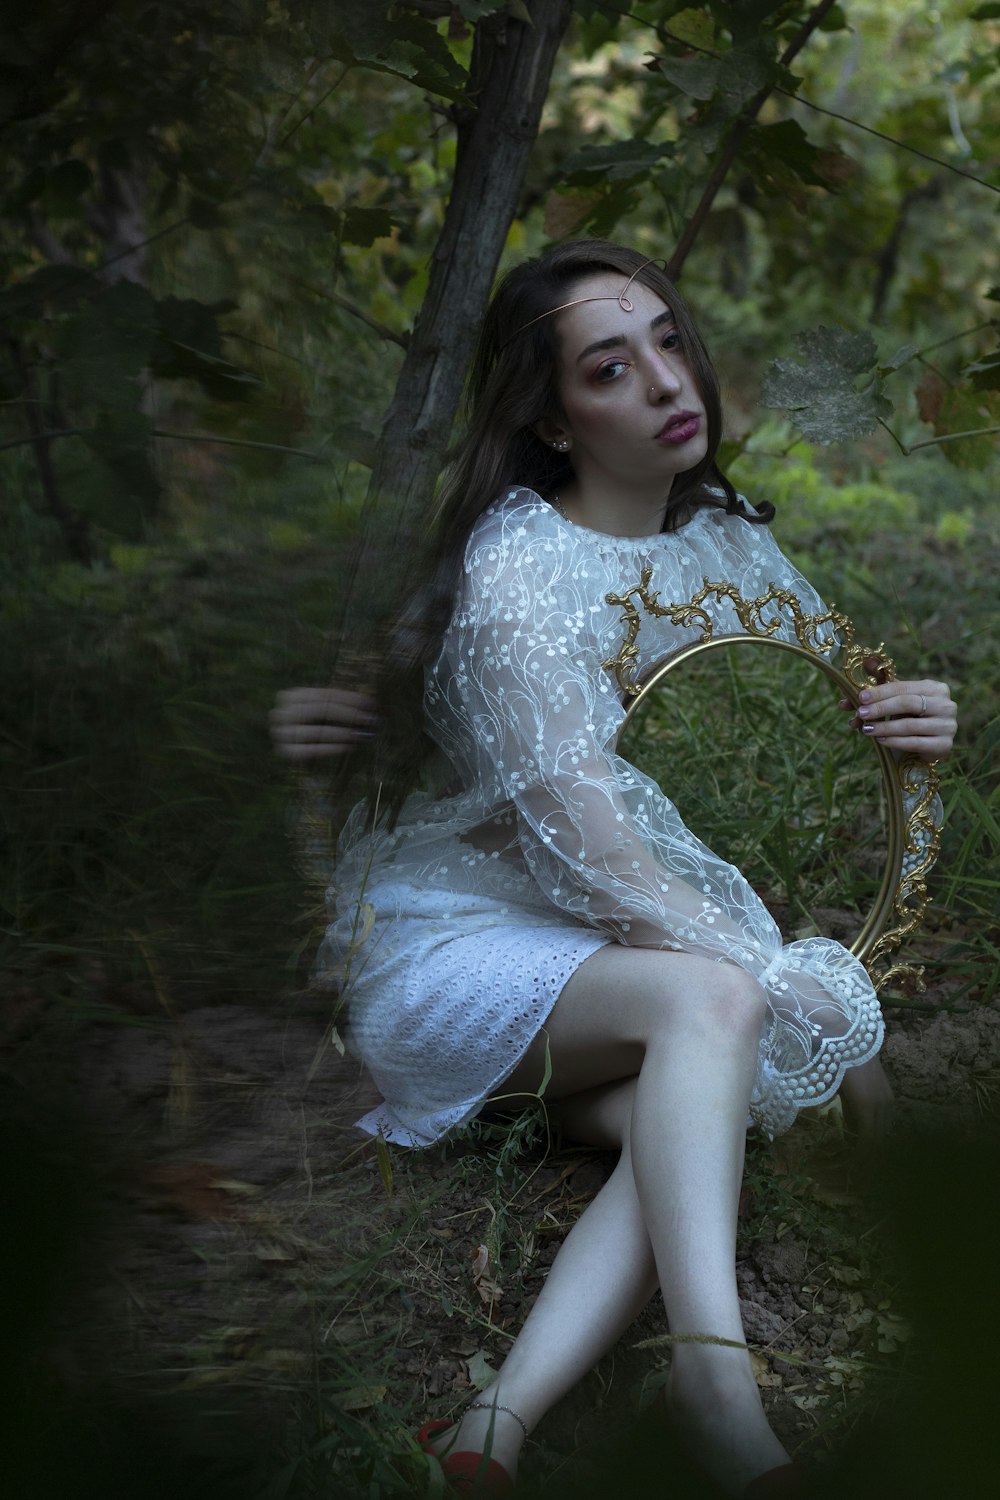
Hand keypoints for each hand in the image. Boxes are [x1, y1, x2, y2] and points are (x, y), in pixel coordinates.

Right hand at [270, 686, 376, 759]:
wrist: (299, 757)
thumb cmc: (318, 727)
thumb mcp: (326, 713)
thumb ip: (342, 706)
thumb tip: (369, 703)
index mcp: (292, 696)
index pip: (324, 695)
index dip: (349, 698)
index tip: (369, 703)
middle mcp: (282, 712)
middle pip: (319, 709)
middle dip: (347, 714)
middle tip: (368, 719)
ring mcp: (282, 733)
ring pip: (315, 731)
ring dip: (341, 733)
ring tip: (359, 735)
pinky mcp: (286, 752)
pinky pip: (310, 750)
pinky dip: (331, 748)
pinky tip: (349, 747)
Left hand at [839, 678, 956, 761]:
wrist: (926, 745)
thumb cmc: (910, 716)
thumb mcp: (898, 697)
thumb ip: (883, 679)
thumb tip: (866, 660)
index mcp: (935, 688)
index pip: (904, 688)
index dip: (881, 692)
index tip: (861, 697)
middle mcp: (946, 705)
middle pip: (908, 703)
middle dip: (881, 708)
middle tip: (861, 713)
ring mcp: (948, 726)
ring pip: (910, 725)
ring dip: (884, 727)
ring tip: (866, 729)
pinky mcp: (944, 745)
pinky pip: (915, 743)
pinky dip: (895, 742)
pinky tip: (880, 740)